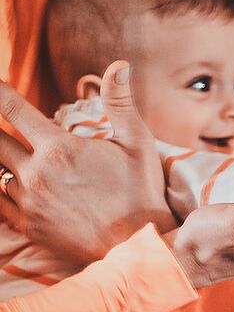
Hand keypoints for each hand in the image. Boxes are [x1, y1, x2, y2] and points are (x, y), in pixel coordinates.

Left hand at [0, 60, 175, 263]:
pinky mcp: (27, 225)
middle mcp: (36, 173)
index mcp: (59, 148)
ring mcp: (28, 201)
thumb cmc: (141, 193)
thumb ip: (121, 102)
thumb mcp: (139, 144)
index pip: (10, 107)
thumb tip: (120, 64)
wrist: (138, 247)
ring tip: (6, 154)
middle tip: (1, 127)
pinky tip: (4, 180)